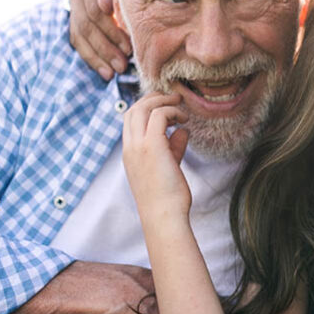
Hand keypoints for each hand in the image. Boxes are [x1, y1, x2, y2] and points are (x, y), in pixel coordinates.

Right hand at [66, 0, 130, 79]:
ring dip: (98, 57)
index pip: (95, 11)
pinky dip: (91, 58)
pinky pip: (77, 41)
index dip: (112, 32)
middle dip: (106, 48)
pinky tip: (104, 71)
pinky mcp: (72, 18)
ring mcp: (71, 3)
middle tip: (122, 66)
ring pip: (80, 36)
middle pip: (86, 25)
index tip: (129, 49)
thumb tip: (104, 5)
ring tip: (113, 72)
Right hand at [121, 93, 191, 221]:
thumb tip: (182, 130)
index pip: (130, 120)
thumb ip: (173, 147)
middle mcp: (130, 147)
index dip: (146, 107)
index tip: (166, 107)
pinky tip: (184, 120)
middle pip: (134, 109)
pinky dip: (172, 111)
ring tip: (181, 105)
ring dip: (164, 102)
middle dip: (153, 98)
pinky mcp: (152, 146)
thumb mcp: (169, 166)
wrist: (164, 216)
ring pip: (143, 108)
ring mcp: (138, 146)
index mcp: (129, 153)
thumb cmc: (168, 198)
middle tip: (173, 97)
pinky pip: (159, 115)